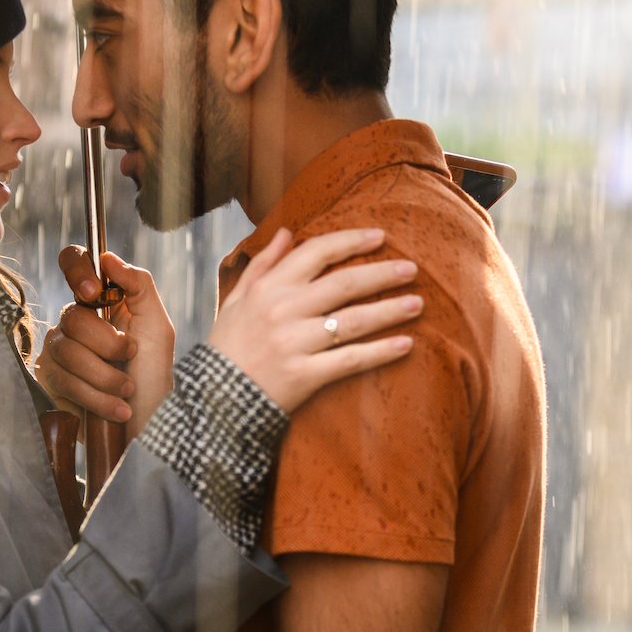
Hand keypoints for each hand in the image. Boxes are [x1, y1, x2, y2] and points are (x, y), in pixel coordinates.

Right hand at [34, 247, 175, 439]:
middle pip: (73, 317)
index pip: (74, 263)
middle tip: (131, 356)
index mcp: (101, 301)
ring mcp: (59, 350)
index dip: (77, 270)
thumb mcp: (158, 327)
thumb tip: (108, 257)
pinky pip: (64, 380)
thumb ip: (139, 285)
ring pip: (67, 350)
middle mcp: (75, 322)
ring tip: (127, 390)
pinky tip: (117, 409)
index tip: (93, 292)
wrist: (148, 424)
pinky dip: (98, 398)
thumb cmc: (154, 375)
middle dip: (109, 344)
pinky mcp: (51, 381)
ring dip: (106, 376)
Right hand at [208, 228, 421, 412]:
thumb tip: (288, 232)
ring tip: (417, 303)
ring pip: (353, 321)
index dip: (351, 241)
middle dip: (382, 274)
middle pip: (344, 284)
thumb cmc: (229, 346)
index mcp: (269, 288)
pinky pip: (351, 360)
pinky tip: (405, 345)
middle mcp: (283, 310)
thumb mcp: (236, 298)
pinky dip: (380, 352)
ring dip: (390, 310)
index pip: (317, 253)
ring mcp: (295, 343)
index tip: (380, 237)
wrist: (214, 399)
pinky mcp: (305, 375)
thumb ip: (263, 264)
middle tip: (412, 269)